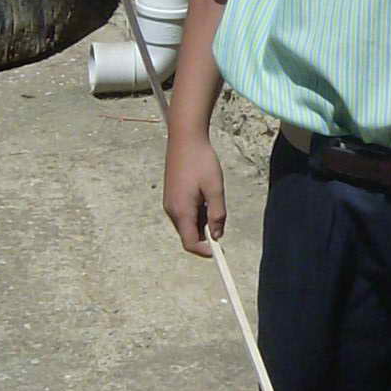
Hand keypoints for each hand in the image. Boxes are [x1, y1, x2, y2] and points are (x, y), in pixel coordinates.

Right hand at [164, 132, 226, 257]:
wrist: (185, 138)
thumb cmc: (201, 161)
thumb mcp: (215, 189)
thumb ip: (217, 214)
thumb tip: (217, 235)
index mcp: (181, 211)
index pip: (190, 243)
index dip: (205, 251)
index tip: (220, 251)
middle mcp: (171, 210)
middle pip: (188, 235)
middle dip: (205, 235)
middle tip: (220, 219)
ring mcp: (170, 203)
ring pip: (187, 224)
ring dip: (202, 222)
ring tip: (212, 199)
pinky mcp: (171, 196)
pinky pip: (184, 213)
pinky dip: (196, 213)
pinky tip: (204, 194)